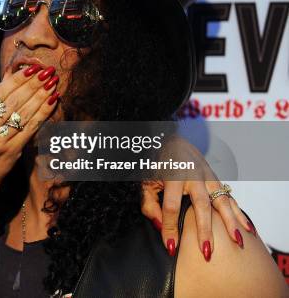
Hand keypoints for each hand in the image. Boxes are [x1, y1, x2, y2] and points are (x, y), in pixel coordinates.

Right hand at [0, 64, 59, 189]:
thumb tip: (16, 76)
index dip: (17, 80)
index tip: (32, 69)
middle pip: (13, 102)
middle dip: (33, 84)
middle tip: (47, 71)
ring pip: (24, 114)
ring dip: (41, 96)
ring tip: (52, 82)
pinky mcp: (10, 152)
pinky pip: (30, 128)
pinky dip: (42, 113)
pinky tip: (51, 101)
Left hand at [141, 139, 255, 260]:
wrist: (174, 140)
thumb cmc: (158, 164)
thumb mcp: (146, 181)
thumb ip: (149, 204)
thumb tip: (160, 226)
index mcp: (172, 175)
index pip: (171, 206)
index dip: (170, 228)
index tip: (171, 247)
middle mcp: (193, 175)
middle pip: (201, 205)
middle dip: (204, 230)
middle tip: (207, 251)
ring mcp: (208, 176)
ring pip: (222, 201)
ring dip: (230, 222)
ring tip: (237, 241)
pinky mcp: (216, 179)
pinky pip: (230, 197)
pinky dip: (239, 214)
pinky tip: (247, 228)